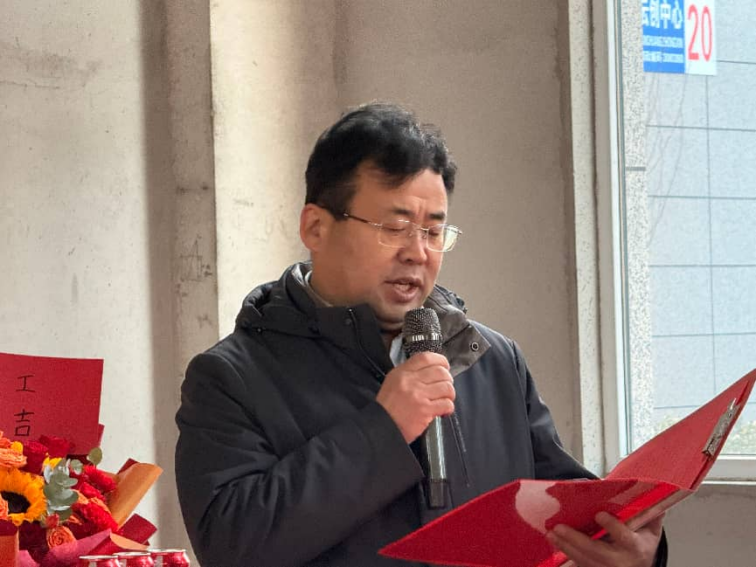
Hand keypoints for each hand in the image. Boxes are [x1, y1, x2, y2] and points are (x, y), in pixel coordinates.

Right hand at [376, 352, 454, 442]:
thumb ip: (409, 374)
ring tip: (444, 400)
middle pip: (440, 372)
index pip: (426, 358)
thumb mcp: (392, 382)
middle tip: (444, 388)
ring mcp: (418, 395)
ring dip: (449, 395)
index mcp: (402, 373)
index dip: (440, 361)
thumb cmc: (387, 408)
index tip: (445, 367)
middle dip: (448, 380)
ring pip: (446, 387)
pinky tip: (443, 411)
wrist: (381, 427)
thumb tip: (430, 370)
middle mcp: (410, 381)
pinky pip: (446, 403)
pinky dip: (448, 408)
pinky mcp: (424, 410)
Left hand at [546, 512, 663, 566]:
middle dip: (576, 540)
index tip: (599, 514)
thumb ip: (651, 513)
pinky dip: (566, 553)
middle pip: (596, 551)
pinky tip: (555, 542)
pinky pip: (579, 564)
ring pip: (584, 560)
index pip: (624, 537)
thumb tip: (654, 493)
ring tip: (552, 533)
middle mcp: (620, 561)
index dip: (612, 526)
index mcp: (636, 548)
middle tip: (559, 527)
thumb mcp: (651, 531)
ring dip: (565, 546)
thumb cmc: (642, 546)